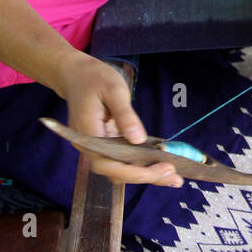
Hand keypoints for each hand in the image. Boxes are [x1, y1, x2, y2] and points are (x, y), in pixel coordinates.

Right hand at [57, 53, 183, 188]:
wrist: (75, 74)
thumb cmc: (94, 78)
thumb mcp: (113, 90)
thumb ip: (125, 115)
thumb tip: (138, 139)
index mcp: (88, 135)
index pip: (109, 164)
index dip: (136, 172)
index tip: (162, 168)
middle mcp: (90, 147)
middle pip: (116, 172)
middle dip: (146, 176)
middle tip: (176, 177)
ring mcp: (96, 147)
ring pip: (120, 169)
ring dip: (146, 174)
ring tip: (174, 177)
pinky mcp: (105, 145)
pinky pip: (122, 160)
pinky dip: (141, 165)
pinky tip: (160, 166)